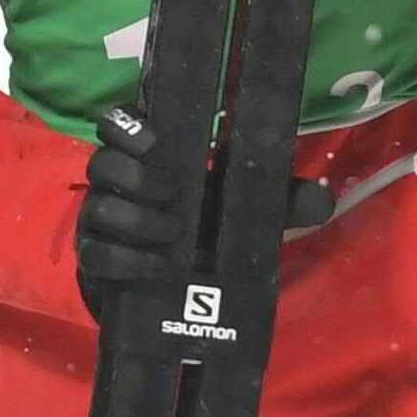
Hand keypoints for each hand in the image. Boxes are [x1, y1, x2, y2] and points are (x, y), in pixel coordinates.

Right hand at [73, 102, 332, 337]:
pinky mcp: (94, 261)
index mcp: (146, 158)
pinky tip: (159, 268)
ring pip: (97, 208)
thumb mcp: (246, 212)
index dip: (126, 125)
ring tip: (174, 239)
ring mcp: (98, 222)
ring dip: (136, 222)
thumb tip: (323, 198)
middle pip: (101, 163)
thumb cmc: (207, 232)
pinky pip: (96, 254)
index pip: (116, 122)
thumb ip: (283, 201)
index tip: (155, 141)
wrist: (178, 293)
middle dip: (137, 179)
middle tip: (175, 197)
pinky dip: (128, 260)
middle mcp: (114, 184)